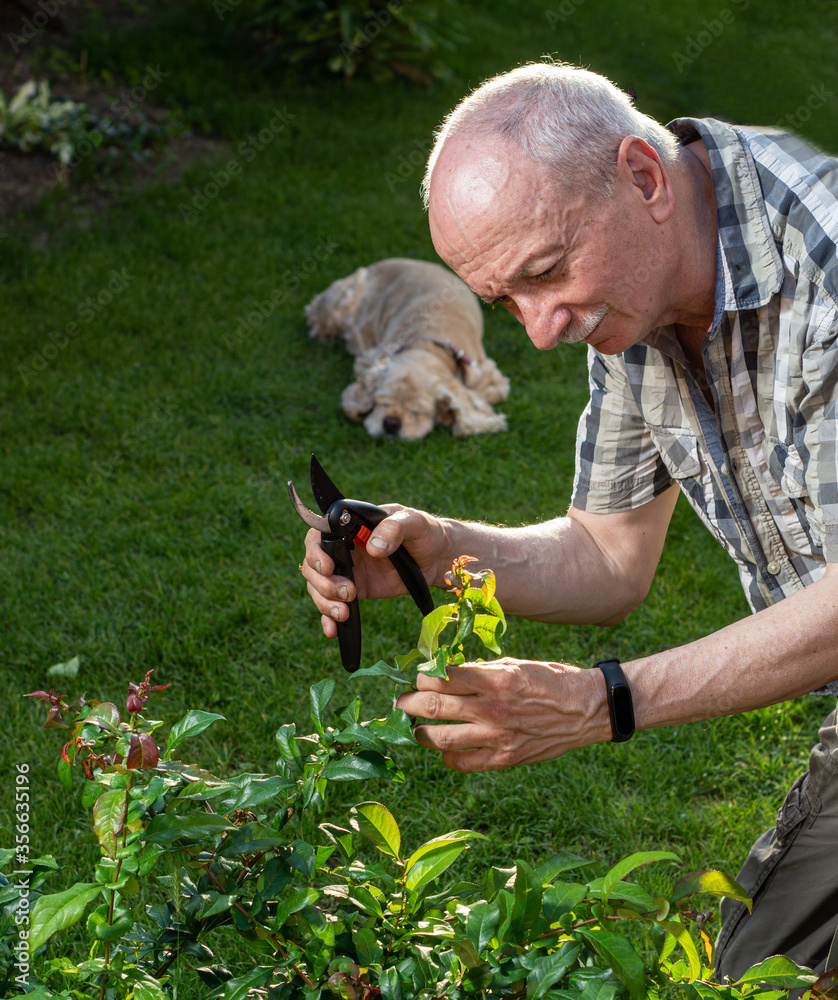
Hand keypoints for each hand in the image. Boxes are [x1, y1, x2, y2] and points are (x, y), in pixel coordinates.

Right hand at [300, 504, 445, 637]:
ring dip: (325, 603)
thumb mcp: (413, 522)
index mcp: (349, 527)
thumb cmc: (424, 531)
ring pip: (319, 589)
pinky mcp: (357, 592)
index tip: (327, 568)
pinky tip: (333, 630)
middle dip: (323, 584)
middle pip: (313, 567)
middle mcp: (342, 550)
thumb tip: (374, 547)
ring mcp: (348, 572)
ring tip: (343, 613)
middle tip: (349, 593)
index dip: (315, 553)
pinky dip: (328, 620)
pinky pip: (334, 605)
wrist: (438, 558)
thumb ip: (394, 528)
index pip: (318, 537)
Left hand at [395, 658, 610, 771]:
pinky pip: (462, 763)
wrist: (586, 709)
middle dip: (409, 704)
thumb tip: (445, 675)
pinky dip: (447, 757)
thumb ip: (479, 671)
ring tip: (417, 729)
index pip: (441, 678)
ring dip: (421, 733)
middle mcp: (492, 708)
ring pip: (440, 739)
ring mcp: (497, 737)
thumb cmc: (550, 680)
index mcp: (495, 679)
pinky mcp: (504, 759)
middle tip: (401, 704)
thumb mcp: (514, 664)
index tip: (419, 679)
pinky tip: (446, 750)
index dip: (422, 678)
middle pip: (433, 707)